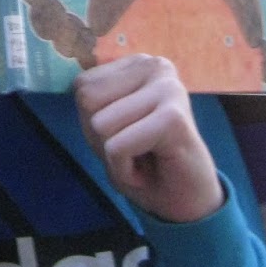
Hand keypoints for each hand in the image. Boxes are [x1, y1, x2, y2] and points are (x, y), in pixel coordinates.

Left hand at [74, 55, 223, 223]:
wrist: (186, 202)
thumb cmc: (143, 163)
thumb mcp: (104, 124)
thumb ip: (90, 99)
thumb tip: (79, 84)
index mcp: (137, 64)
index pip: (83, 86)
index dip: (93, 121)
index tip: (126, 134)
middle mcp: (155, 65)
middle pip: (88, 100)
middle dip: (102, 137)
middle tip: (135, 149)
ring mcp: (168, 88)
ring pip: (100, 124)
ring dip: (114, 156)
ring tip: (143, 157)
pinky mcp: (173, 118)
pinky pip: (117, 148)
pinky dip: (125, 171)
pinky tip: (149, 171)